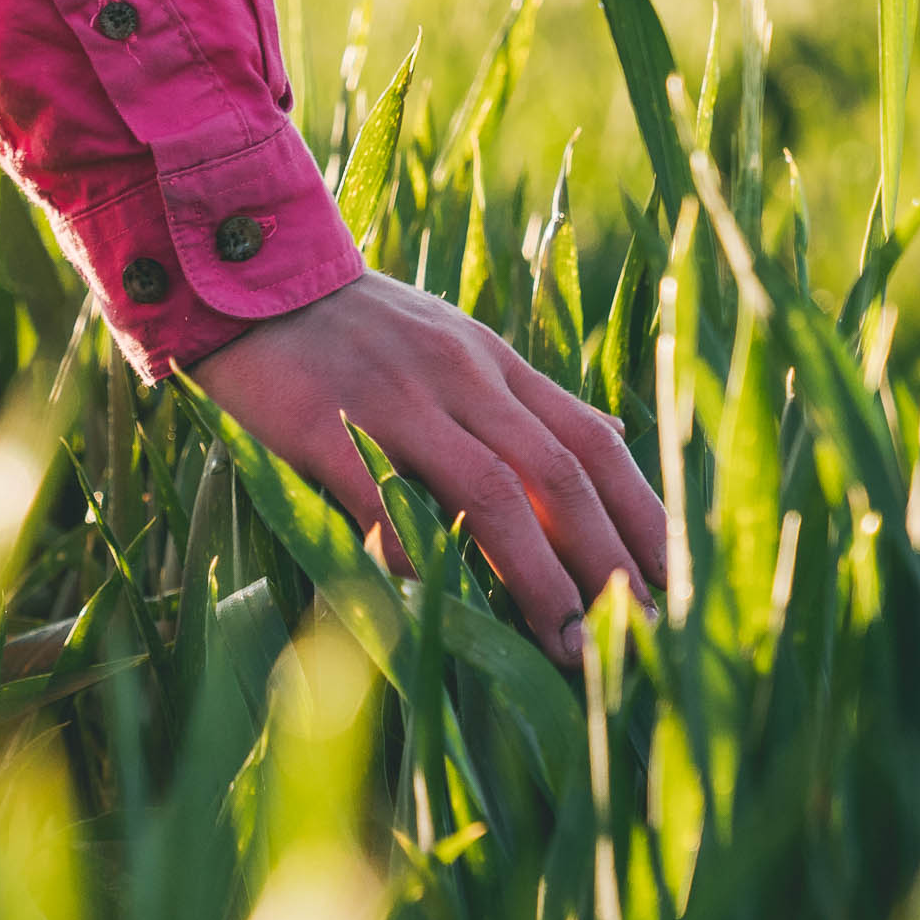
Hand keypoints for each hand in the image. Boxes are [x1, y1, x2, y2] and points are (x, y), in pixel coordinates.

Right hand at [187, 269, 664, 663]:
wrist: (245, 278)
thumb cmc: (353, 331)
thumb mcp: (452, 348)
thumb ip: (515, 402)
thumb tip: (600, 453)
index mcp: (495, 363)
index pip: (593, 443)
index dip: (642, 517)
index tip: (673, 587)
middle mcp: (460, 375)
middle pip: (558, 473)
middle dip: (607, 561)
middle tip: (638, 636)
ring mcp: (393, 397)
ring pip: (490, 491)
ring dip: (536, 574)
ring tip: (564, 642)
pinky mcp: (323, 420)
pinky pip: (383, 497)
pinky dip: (418, 554)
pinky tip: (441, 606)